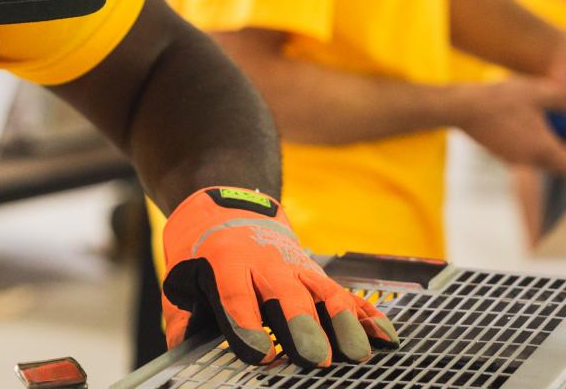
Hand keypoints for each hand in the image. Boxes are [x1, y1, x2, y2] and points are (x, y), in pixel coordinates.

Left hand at [160, 187, 398, 368]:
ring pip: (324, 292)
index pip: (238, 296)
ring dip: (343, 323)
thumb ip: (181, 316)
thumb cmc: (204, 249)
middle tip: (317, 358)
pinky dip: (366, 315)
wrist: (231, 207)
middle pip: (288, 295)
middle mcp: (267, 262)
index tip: (261, 354)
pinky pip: (345, 294)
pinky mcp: (316, 273)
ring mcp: (297, 266)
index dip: (249, 326)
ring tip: (357, 352)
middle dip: (304, 327)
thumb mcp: (180, 275)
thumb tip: (180, 347)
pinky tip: (384, 336)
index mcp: (227, 261)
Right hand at [455, 78, 565, 174]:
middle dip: (562, 143)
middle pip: (556, 163)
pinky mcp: (500, 153)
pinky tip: (518, 116)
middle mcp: (528, 160)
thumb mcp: (538, 93)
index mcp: (542, 149)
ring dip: (544, 140)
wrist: (462, 108)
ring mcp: (512, 159)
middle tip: (557, 120)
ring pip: (539, 157)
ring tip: (537, 114)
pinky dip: (528, 140)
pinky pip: (523, 152)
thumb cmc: (500, 100)